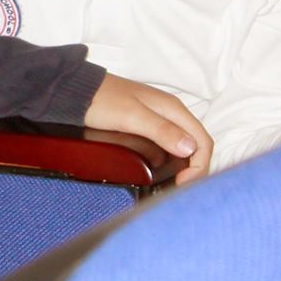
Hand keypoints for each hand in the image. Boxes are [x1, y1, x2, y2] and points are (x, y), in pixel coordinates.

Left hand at [85, 74, 213, 184]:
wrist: (77, 91)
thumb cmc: (101, 99)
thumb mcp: (131, 116)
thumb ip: (161, 130)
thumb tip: (189, 148)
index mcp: (173, 110)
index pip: (203, 141)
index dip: (200, 166)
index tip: (183, 183)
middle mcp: (170, 114)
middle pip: (196, 146)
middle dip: (194, 169)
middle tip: (179, 188)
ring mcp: (158, 120)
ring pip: (182, 148)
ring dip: (182, 167)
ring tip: (171, 185)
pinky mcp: (145, 127)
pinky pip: (166, 147)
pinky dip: (168, 162)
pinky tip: (159, 173)